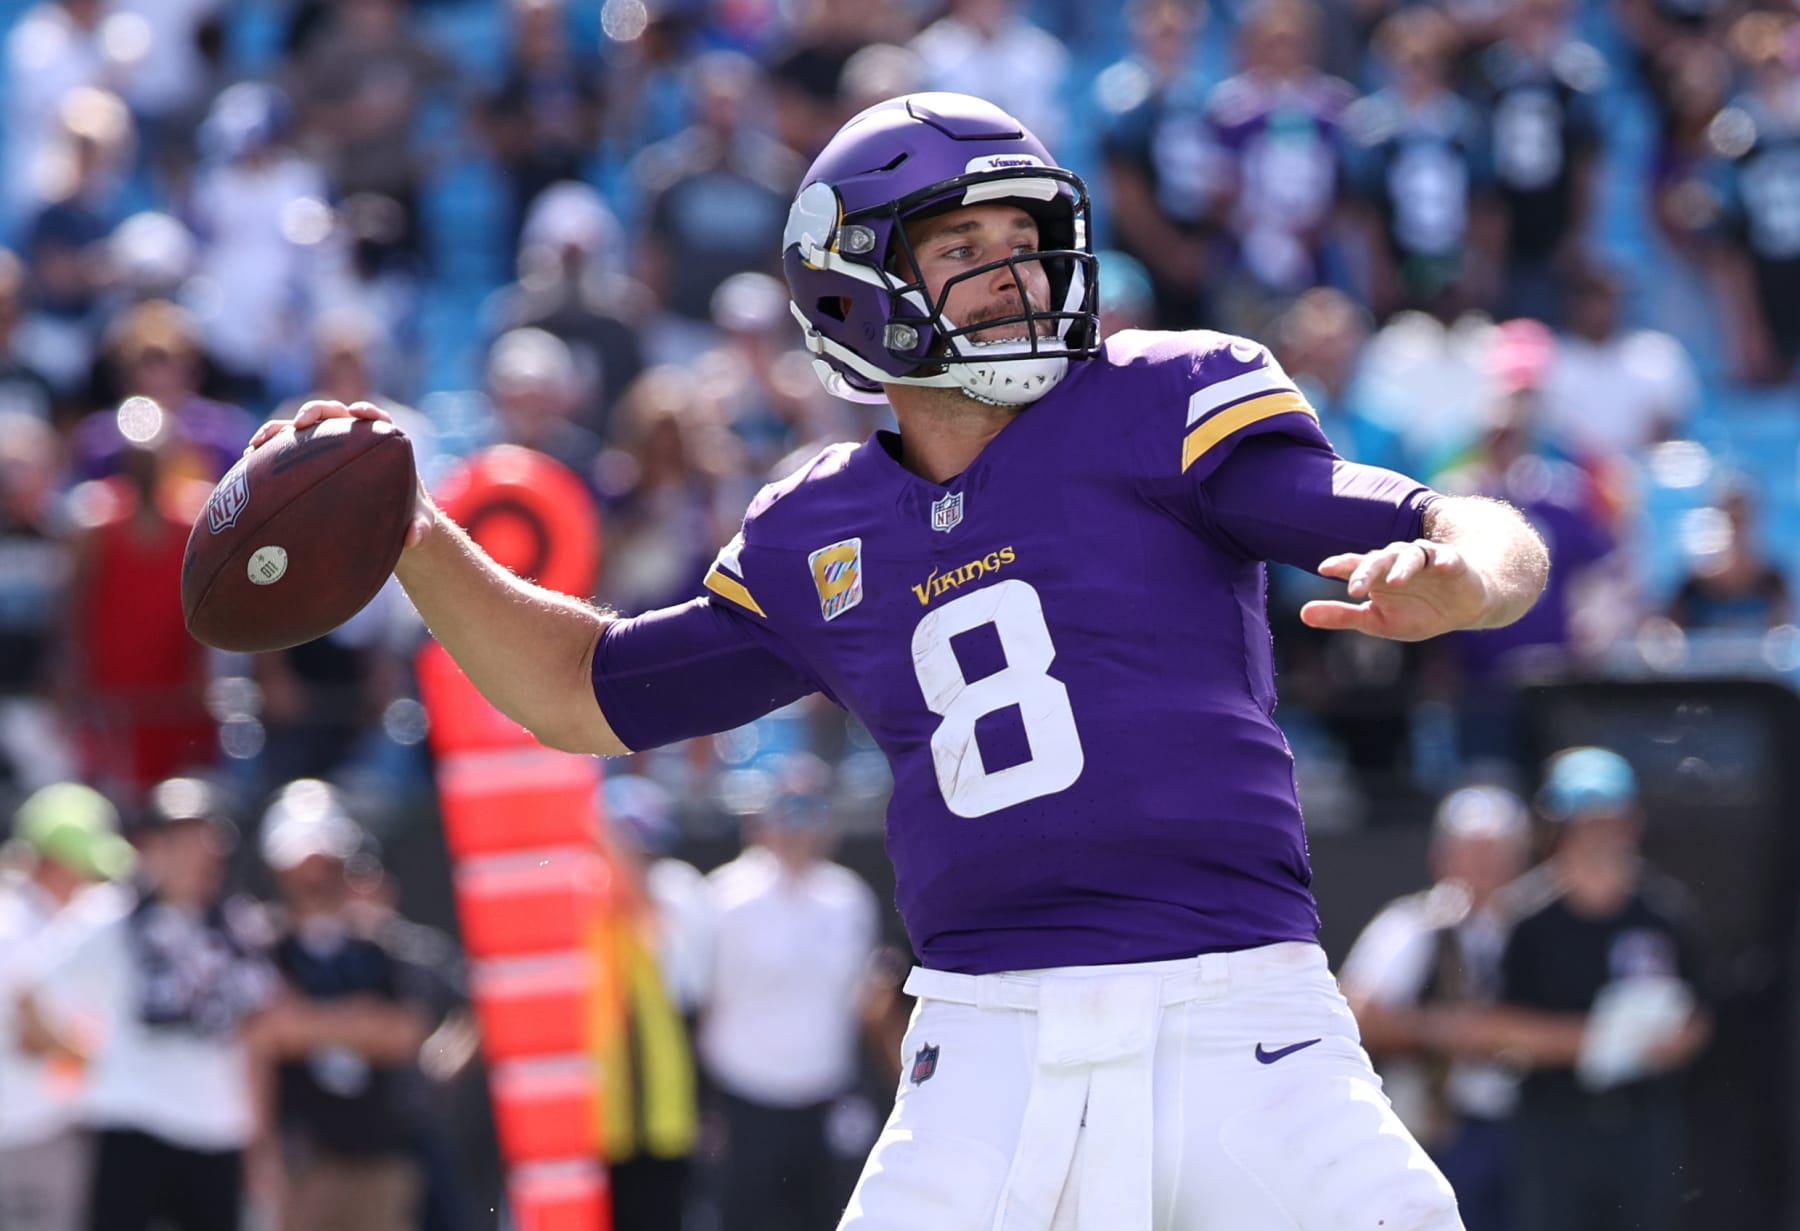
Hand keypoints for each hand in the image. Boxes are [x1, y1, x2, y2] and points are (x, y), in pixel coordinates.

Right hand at [248, 400, 436, 547]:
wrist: (384, 522)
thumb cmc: (404, 515)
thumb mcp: (416, 523)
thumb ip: (421, 527)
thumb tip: (414, 538)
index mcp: (382, 443)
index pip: (376, 419)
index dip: (367, 412)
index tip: (359, 413)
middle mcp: (351, 437)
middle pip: (333, 414)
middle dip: (316, 412)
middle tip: (301, 422)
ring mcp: (325, 446)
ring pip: (300, 430)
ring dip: (279, 430)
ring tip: (260, 441)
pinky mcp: (305, 459)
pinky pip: (283, 451)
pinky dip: (267, 453)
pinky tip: (249, 462)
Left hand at [1300, 539, 1490, 642]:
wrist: (1462, 608)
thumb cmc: (1417, 611)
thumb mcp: (1377, 620)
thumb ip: (1342, 616)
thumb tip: (1303, 614)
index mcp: (1378, 575)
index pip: (1356, 565)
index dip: (1342, 565)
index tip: (1323, 569)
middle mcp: (1398, 562)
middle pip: (1380, 559)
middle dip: (1368, 571)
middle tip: (1355, 587)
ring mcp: (1426, 560)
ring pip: (1411, 556)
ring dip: (1402, 567)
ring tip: (1394, 581)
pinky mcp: (1453, 563)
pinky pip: (1447, 558)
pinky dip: (1444, 560)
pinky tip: (1441, 565)